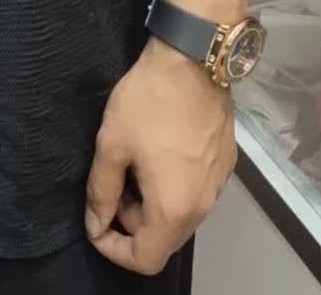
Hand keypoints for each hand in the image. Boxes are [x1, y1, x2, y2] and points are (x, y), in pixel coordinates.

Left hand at [85, 37, 235, 275]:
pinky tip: (156, 152)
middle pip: (165, 240)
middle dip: (131, 224)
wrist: (194, 60)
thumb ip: (101, 191)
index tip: (96, 222)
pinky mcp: (225, 162)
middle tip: (112, 186)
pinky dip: (172, 187)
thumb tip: (95, 224)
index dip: (114, 249)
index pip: (146, 259)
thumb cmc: (148, 103)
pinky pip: (195, 192)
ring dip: (151, 204)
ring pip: (181, 216)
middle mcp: (203, 206)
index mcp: (174, 209)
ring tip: (131, 165)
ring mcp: (218, 185)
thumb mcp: (111, 144)